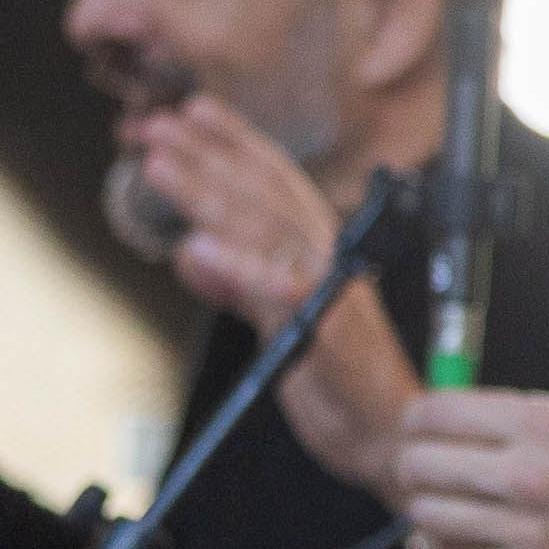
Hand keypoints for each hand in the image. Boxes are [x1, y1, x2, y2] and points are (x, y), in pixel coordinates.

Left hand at [127, 97, 424, 491]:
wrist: (390, 437)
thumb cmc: (343, 385)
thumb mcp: (279, 327)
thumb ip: (237, 286)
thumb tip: (189, 252)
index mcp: (321, 252)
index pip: (274, 184)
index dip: (233, 144)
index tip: (193, 112)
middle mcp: (327, 259)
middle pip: (262, 194)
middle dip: (207, 156)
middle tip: (158, 126)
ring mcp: (326, 292)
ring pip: (262, 229)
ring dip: (206, 194)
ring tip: (160, 164)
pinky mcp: (325, 330)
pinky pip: (274, 291)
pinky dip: (234, 269)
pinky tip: (193, 250)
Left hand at [391, 392, 548, 548]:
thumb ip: (525, 423)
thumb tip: (460, 420)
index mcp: (546, 427)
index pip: (439, 413)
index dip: (423, 416)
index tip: (424, 422)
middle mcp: (527, 478)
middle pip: (420, 465)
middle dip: (418, 459)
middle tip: (429, 461)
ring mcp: (521, 535)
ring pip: (427, 515)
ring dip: (432, 504)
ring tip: (454, 499)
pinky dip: (456, 542)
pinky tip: (479, 532)